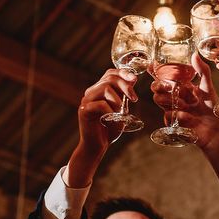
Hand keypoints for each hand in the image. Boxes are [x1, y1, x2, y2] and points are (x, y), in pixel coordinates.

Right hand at [66, 69, 136, 187]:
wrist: (97, 146)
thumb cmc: (109, 128)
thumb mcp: (120, 109)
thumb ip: (124, 96)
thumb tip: (132, 80)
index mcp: (99, 89)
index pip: (110, 73)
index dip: (123, 73)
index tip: (135, 79)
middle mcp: (91, 92)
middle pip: (109, 78)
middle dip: (125, 86)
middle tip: (134, 98)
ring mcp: (86, 100)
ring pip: (105, 88)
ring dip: (118, 99)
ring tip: (121, 111)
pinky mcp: (84, 111)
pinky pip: (100, 104)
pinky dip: (110, 111)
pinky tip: (112, 119)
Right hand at [150, 54, 218, 149]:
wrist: (215, 130)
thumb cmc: (214, 109)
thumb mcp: (208, 87)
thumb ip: (202, 71)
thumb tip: (194, 54)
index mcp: (183, 87)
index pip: (166, 77)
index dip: (156, 71)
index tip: (151, 65)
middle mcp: (175, 97)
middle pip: (157, 88)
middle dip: (160, 85)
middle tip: (170, 86)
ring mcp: (172, 109)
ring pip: (158, 100)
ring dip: (170, 100)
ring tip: (185, 105)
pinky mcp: (172, 122)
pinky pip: (167, 115)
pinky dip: (178, 115)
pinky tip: (189, 118)